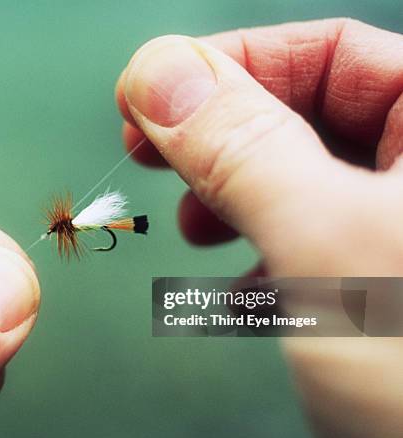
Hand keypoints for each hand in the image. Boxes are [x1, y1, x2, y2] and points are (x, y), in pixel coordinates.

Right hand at [116, 19, 402, 437]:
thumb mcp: (327, 244)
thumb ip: (242, 149)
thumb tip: (158, 71)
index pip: (329, 54)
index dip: (228, 65)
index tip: (149, 94)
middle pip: (310, 117)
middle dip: (221, 137)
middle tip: (150, 153)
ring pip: (303, 186)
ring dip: (234, 200)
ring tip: (194, 230)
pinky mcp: (389, 293)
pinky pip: (311, 248)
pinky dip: (262, 260)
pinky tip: (241, 294)